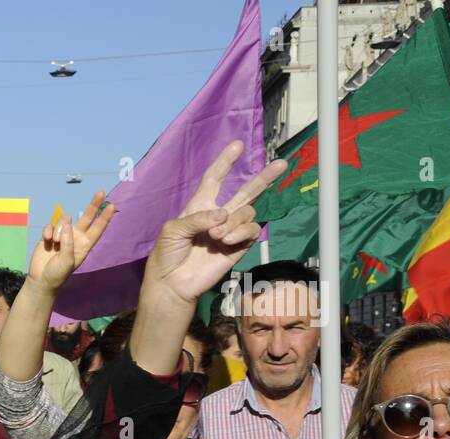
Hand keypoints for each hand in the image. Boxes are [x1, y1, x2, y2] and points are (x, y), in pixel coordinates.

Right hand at [29, 192, 115, 291]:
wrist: (41, 279)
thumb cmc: (58, 273)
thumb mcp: (67, 261)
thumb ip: (68, 242)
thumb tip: (66, 225)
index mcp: (84, 245)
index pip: (97, 229)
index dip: (104, 217)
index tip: (112, 205)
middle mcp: (75, 237)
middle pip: (86, 217)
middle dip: (93, 205)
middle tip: (101, 192)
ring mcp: (62, 235)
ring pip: (65, 220)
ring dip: (59, 228)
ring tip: (55, 242)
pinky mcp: (50, 235)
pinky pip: (50, 225)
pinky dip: (48, 231)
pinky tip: (47, 240)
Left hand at [140, 141, 287, 313]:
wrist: (173, 283)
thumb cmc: (167, 255)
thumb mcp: (173, 230)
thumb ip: (197, 217)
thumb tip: (224, 215)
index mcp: (199, 206)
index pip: (214, 179)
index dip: (225, 162)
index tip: (237, 144)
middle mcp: (218, 216)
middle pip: (246, 191)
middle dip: (264, 177)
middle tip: (282, 163)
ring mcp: (231, 231)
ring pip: (248, 211)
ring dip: (234, 221)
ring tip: (216, 236)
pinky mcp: (239, 247)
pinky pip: (252, 229)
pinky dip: (241, 231)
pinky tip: (226, 240)